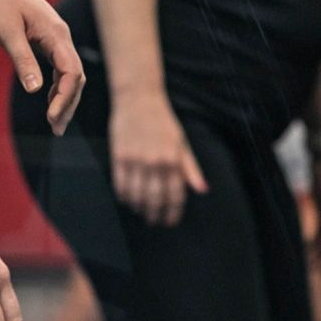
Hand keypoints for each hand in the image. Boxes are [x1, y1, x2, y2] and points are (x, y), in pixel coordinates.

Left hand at [0, 0, 85, 133]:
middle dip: (68, 103)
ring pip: (70, 73)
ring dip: (64, 97)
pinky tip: (48, 100)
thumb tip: (35, 90)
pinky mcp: (47, 38)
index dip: (65, 98)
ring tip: (55, 123)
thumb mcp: (7, 31)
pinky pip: (60, 66)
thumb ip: (22, 60)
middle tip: (56, 129)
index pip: (72, 73)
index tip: (51, 118)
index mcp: (56, 34)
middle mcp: (61, 36)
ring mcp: (56, 37)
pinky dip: (57, 86)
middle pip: (76, 76)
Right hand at [109, 89, 207, 225]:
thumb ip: (190, 168)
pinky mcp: (119, 157)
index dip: (173, 213)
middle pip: (155, 200)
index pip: (175, 195)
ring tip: (142, 212)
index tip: (170, 221)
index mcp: (173, 160)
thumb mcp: (182, 142)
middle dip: (156, 215)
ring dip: (140, 208)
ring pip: (137, 196)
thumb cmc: (163, 121)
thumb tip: (202, 190)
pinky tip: (128, 200)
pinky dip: (124, 197)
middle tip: (155, 221)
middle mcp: (155, 162)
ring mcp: (136, 160)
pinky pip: (120, 185)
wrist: (138, 99)